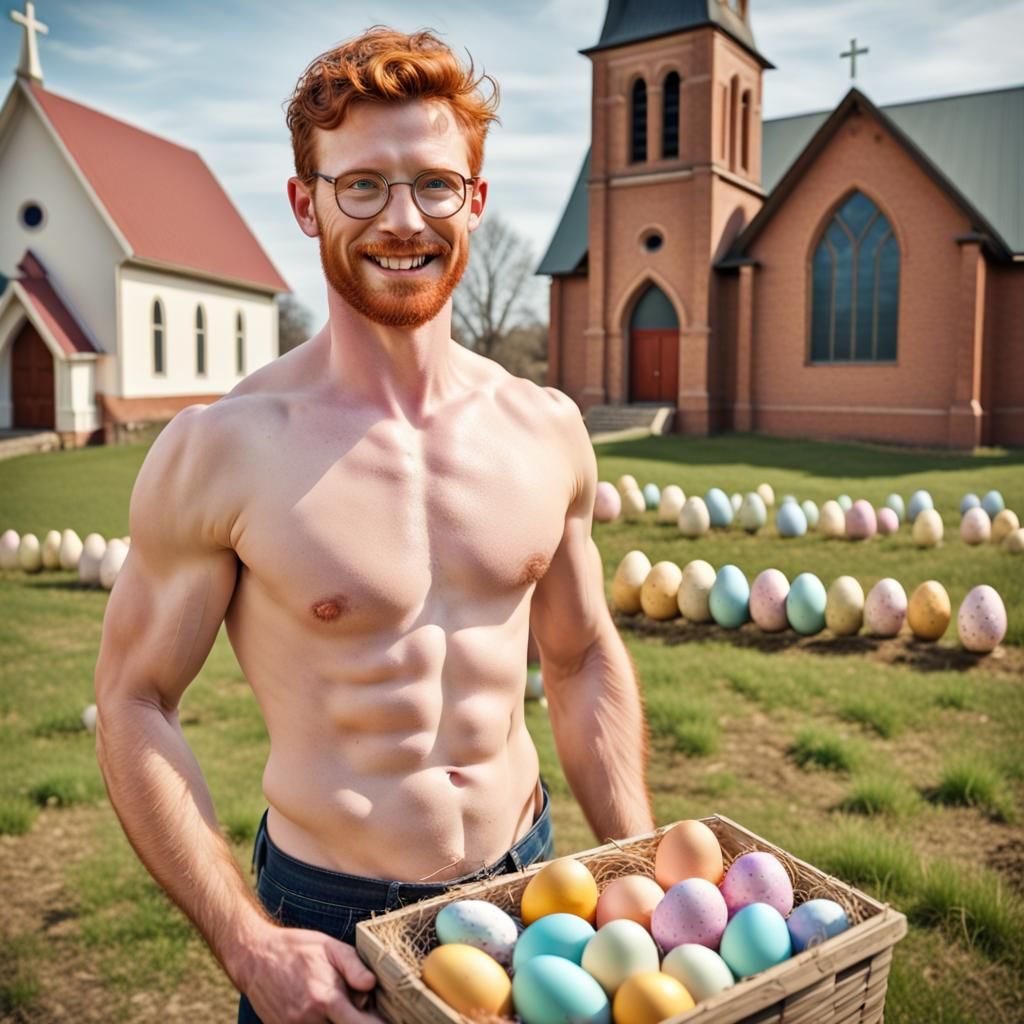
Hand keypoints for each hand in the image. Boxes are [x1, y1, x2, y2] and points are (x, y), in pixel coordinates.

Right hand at [241, 923, 381, 1023]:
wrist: (255, 956)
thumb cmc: (297, 949)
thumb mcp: (330, 947)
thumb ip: (354, 967)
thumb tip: (372, 985)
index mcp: (325, 999)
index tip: (382, 1020)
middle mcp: (309, 1019)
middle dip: (357, 1021)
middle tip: (359, 1007)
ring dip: (338, 1022)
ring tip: (338, 1005)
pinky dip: (320, 1023)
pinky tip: (322, 1012)